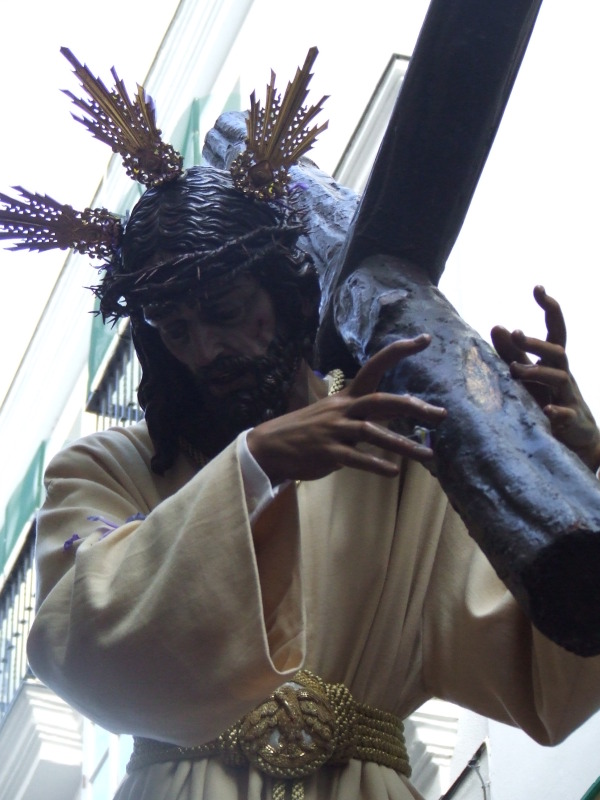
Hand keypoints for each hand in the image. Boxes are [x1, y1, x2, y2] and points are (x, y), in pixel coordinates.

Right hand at [247, 336, 446, 484]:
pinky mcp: (328, 453)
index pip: (375, 366)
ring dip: (403, 444)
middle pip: (381, 400)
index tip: (424, 339)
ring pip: (373, 432)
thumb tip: (397, 410)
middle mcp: (343, 409)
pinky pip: (355, 458)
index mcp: (347, 397)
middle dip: (413, 407)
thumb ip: (364, 412)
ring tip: (428, 456)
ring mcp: (335, 431)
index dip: (399, 351)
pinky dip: (375, 465)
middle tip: (441, 415)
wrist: (270, 447)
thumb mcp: (335, 414)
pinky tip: (393, 472)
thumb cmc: (308, 431)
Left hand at [491, 285, 599, 471]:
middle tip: (515, 333)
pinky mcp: (570, 420)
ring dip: (537, 372)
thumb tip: (497, 326)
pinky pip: (566, 413)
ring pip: (559, 378)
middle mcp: (564, 375)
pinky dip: (556, 410)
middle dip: (536, 342)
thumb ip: (512, 354)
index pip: (555, 330)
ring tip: (514, 371)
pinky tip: (546, 409)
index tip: (538, 287)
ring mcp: (569, 397)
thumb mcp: (530, 376)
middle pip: (557, 352)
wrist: (578, 437)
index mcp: (555, 362)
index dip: (550, 308)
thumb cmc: (549, 399)